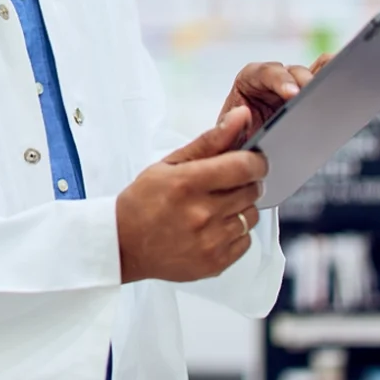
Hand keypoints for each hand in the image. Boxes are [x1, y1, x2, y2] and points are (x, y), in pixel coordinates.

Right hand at [116, 107, 267, 283]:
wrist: (124, 245)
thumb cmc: (143, 202)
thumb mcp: (170, 164)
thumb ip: (210, 140)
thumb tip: (241, 116)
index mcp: (187, 183)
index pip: (244, 166)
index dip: (256, 161)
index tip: (253, 161)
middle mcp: (201, 213)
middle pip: (251, 190)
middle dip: (245, 183)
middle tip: (226, 184)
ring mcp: (210, 241)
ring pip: (251, 216)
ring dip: (240, 208)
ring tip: (216, 208)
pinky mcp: (215, 262)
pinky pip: (246, 241)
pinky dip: (235, 233)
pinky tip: (213, 229)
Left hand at [218, 55, 332, 144]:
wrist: (243, 155)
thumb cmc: (230, 143)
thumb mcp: (222, 139)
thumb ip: (226, 128)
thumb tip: (243, 115)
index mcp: (249, 80)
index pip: (265, 72)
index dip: (280, 80)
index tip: (293, 94)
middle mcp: (273, 79)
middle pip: (294, 72)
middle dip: (306, 82)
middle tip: (316, 96)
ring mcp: (293, 87)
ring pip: (313, 75)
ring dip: (325, 81)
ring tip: (339, 90)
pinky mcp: (309, 98)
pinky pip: (325, 85)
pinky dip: (336, 85)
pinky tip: (349, 92)